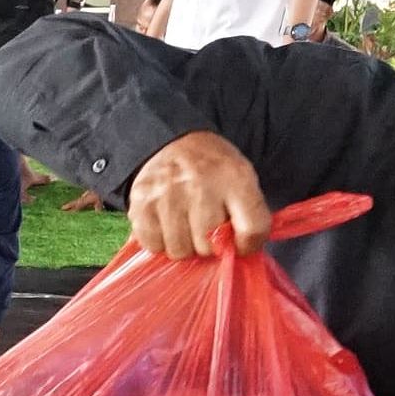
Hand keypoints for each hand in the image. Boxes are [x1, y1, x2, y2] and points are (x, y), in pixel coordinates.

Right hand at [126, 131, 271, 260]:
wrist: (175, 141)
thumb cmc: (213, 170)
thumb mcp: (244, 180)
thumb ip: (251, 216)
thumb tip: (239, 254)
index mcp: (235, 178)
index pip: (252, 230)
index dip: (248, 245)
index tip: (240, 242)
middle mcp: (201, 185)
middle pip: (208, 246)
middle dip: (209, 244)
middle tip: (206, 226)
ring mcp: (168, 195)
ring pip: (180, 251)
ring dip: (184, 245)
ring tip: (185, 223)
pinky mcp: (142, 204)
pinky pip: (155, 246)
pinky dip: (161, 241)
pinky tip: (167, 223)